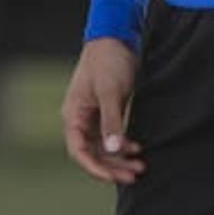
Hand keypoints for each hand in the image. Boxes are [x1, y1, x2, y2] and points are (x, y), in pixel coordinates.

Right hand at [61, 38, 143, 183]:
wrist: (117, 37)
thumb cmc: (109, 61)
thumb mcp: (111, 92)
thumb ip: (112, 121)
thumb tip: (113, 149)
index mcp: (73, 116)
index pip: (79, 152)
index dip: (96, 168)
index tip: (115, 177)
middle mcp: (80, 119)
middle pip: (93, 152)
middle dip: (113, 166)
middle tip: (136, 174)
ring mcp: (93, 115)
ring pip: (104, 146)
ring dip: (120, 157)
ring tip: (140, 165)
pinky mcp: (108, 109)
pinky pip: (112, 135)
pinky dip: (124, 143)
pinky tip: (137, 147)